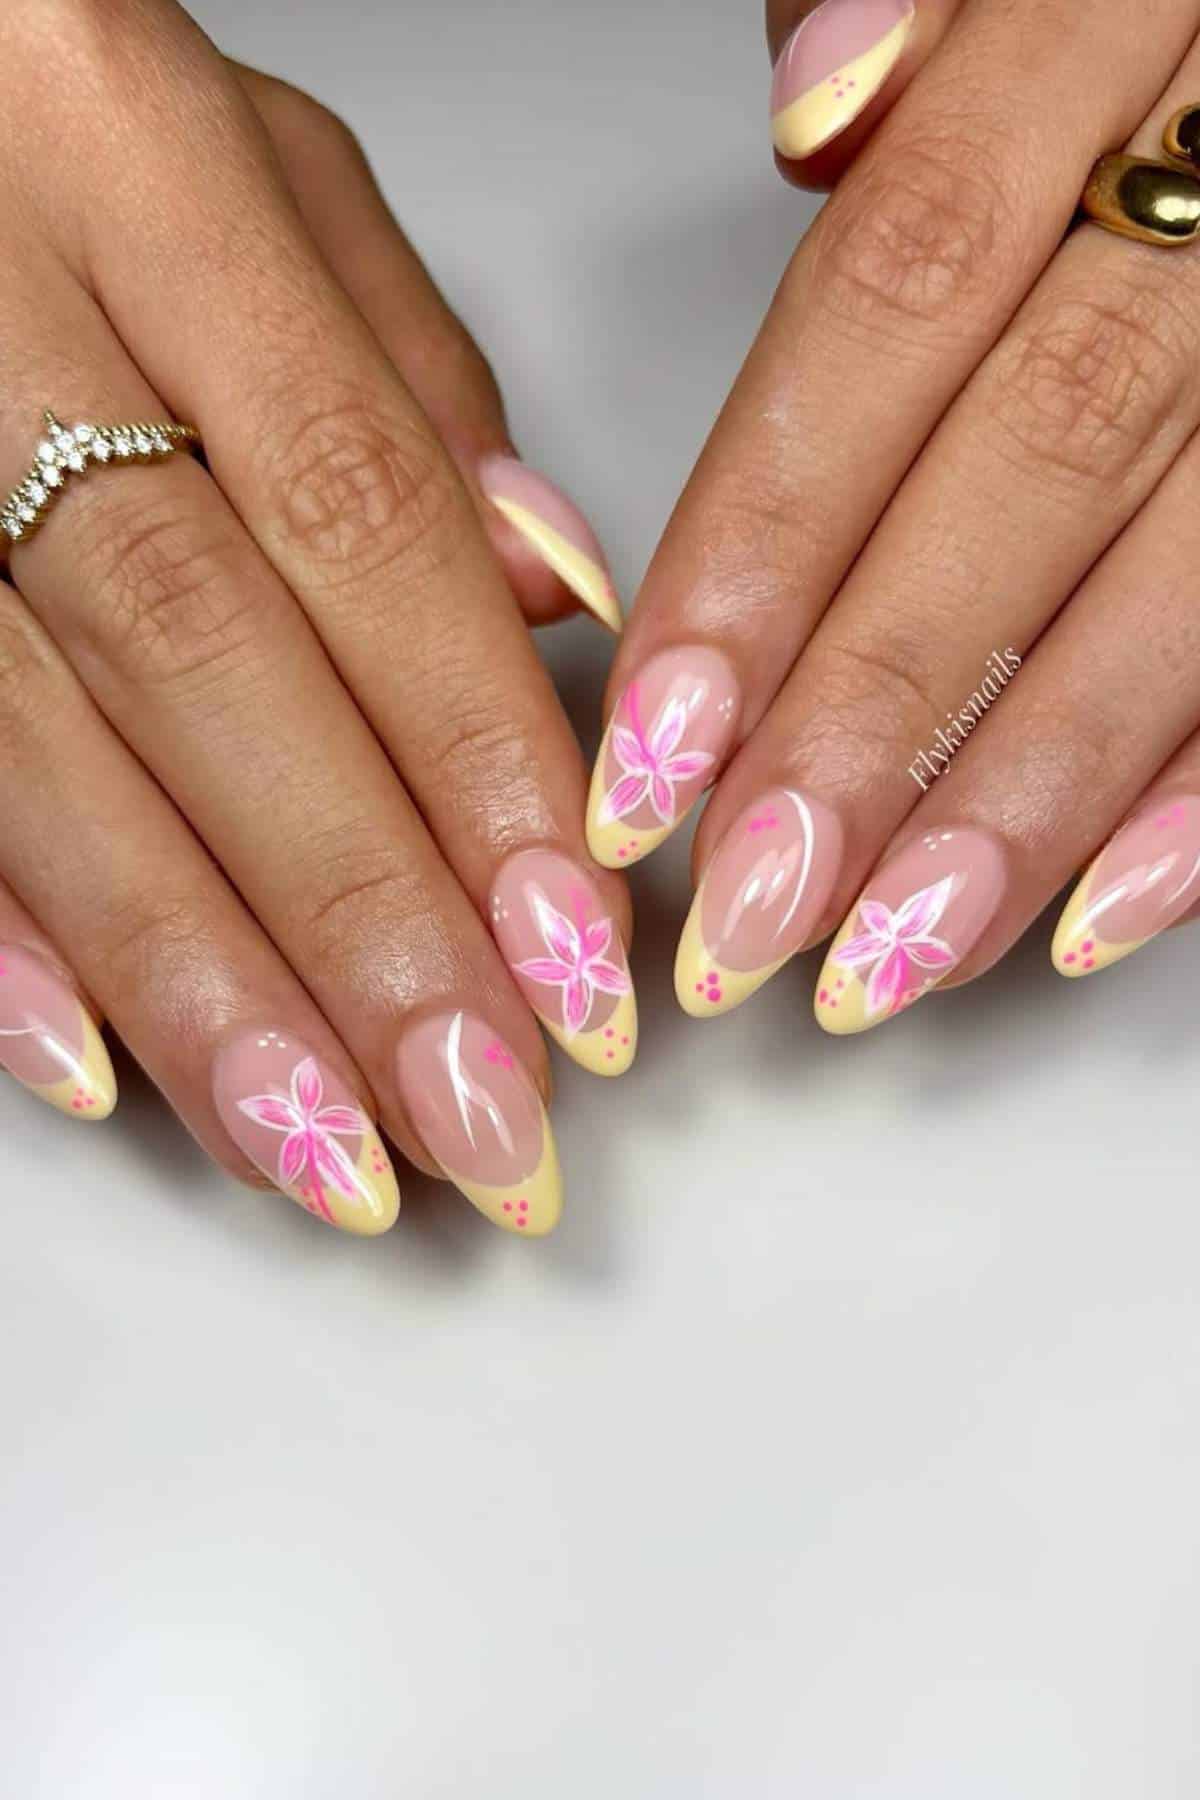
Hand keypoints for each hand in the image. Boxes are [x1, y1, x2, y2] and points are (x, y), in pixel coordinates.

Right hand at [0, 0, 635, 1236]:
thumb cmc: (54, 110)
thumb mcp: (254, 165)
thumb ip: (398, 378)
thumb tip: (537, 602)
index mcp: (133, 166)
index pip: (352, 512)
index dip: (471, 752)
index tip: (571, 944)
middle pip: (207, 660)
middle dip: (360, 917)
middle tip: (484, 1107)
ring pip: (43, 742)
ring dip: (196, 977)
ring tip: (331, 1147)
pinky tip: (93, 1066)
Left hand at [585, 0, 1199, 1032]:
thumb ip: (928, 16)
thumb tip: (819, 115)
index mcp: (1112, 27)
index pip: (892, 306)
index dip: (766, 539)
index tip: (655, 739)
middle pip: (1028, 472)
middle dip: (875, 716)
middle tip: (749, 909)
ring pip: (1183, 577)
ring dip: (1028, 794)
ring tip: (891, 958)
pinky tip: (1099, 908)